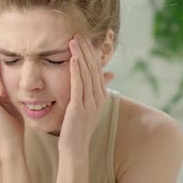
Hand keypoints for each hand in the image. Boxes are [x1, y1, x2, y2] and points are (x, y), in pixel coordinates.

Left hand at [58, 34, 114, 153]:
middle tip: (79, 34)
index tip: (84, 39)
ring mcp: (90, 104)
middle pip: (93, 69)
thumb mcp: (90, 105)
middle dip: (86, 50)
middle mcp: (98, 98)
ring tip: (74, 41)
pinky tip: (72, 59)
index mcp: (101, 96)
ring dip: (80, 56)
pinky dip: (76, 71)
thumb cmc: (79, 126)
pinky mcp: (79, 109)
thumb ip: (95, 89)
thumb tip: (109, 74)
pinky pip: (78, 86)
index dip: (91, 53)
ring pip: (86, 74)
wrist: (75, 148)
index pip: (97, 69)